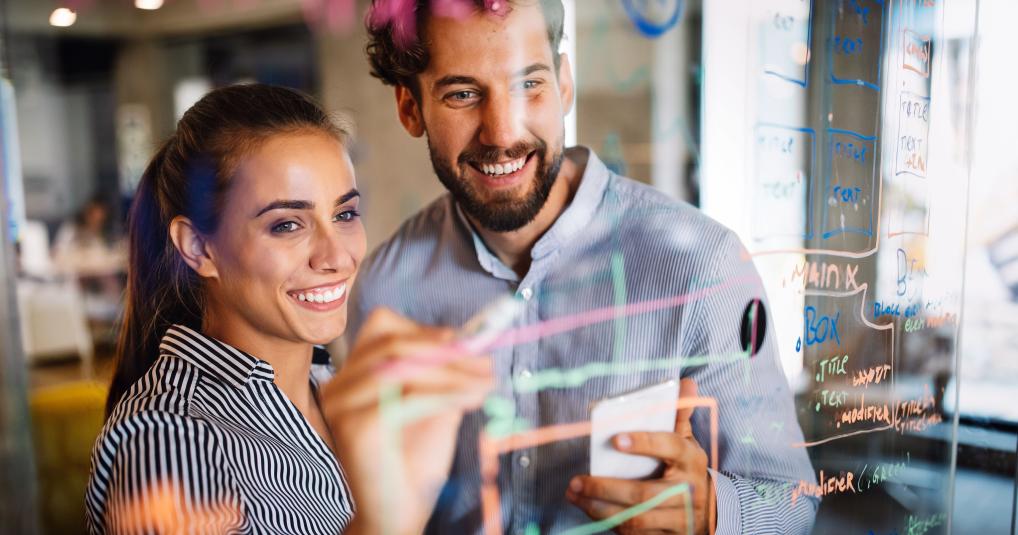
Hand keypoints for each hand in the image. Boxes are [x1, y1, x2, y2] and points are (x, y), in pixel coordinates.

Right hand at [320, 308, 492, 534]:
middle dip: (446, 350)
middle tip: (484, 361)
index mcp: (351, 377)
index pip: (381, 328)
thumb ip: (444, 376)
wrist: (394, 516)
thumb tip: (474, 344)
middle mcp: (338, 388)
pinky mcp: (358, 428)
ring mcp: (343, 408)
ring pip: (402, 367)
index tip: (464, 340)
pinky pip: (410, 398)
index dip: (425, 329)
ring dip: (453, 371)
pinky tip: (473, 398)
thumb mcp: (432, 409)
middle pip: (392, 342)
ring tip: (486, 382)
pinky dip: (447, 393)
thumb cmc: (411, 465)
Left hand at [566, 378, 715, 534]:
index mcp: (692, 459)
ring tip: (575, 495)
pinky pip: (635, 534)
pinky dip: (610, 524)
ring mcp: (680, 518)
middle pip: (644, 493)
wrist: (711, 510)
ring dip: (600, 509)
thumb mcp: (688, 441)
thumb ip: (680, 414)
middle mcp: (688, 491)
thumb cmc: (687, 468)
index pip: (670, 447)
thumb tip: (686, 383)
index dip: (644, 443)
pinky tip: (590, 510)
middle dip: (606, 488)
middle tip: (577, 481)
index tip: (615, 438)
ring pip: (636, 518)